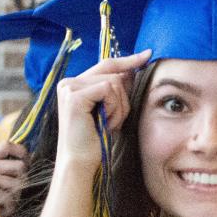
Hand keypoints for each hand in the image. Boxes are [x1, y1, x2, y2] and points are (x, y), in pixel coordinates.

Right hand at [0, 141, 29, 216]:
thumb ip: (1, 169)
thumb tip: (29, 160)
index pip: (7, 145)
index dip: (22, 153)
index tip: (27, 165)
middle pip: (20, 166)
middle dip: (23, 181)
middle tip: (15, 193)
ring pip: (18, 183)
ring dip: (16, 197)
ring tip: (7, 203)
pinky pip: (11, 197)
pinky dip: (10, 207)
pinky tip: (3, 210)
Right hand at [54, 51, 149, 168]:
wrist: (81, 162)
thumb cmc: (96, 140)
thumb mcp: (111, 110)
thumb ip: (118, 90)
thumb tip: (132, 69)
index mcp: (75, 84)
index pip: (106, 65)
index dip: (128, 60)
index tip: (148, 54)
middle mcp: (68, 82)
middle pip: (112, 72)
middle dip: (124, 97)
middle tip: (115, 120)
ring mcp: (69, 88)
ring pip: (113, 82)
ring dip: (119, 107)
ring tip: (108, 124)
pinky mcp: (73, 96)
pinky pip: (108, 90)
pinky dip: (113, 108)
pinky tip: (104, 123)